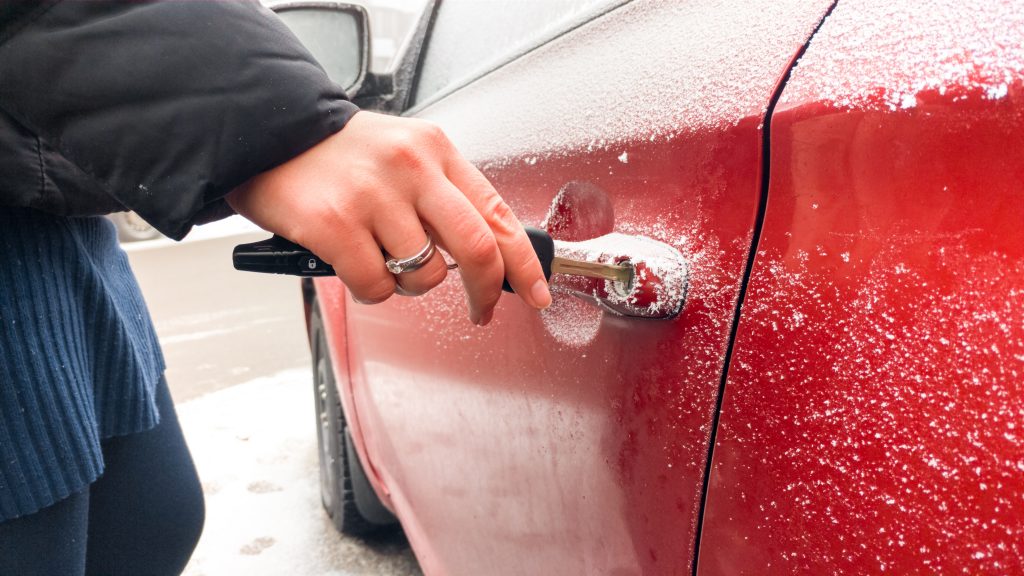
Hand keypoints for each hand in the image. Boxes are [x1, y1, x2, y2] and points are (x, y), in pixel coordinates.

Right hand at [226, 111, 551, 324]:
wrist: (265, 130)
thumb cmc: (336, 153)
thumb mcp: (402, 154)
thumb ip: (442, 196)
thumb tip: (486, 253)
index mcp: (434, 150)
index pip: (498, 213)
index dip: (525, 262)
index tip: (537, 291)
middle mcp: (410, 168)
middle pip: (477, 249)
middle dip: (487, 292)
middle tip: (481, 310)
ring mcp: (372, 195)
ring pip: (424, 276)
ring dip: (408, 285)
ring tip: (381, 258)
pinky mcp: (334, 224)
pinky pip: (376, 287)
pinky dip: (370, 290)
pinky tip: (352, 263)